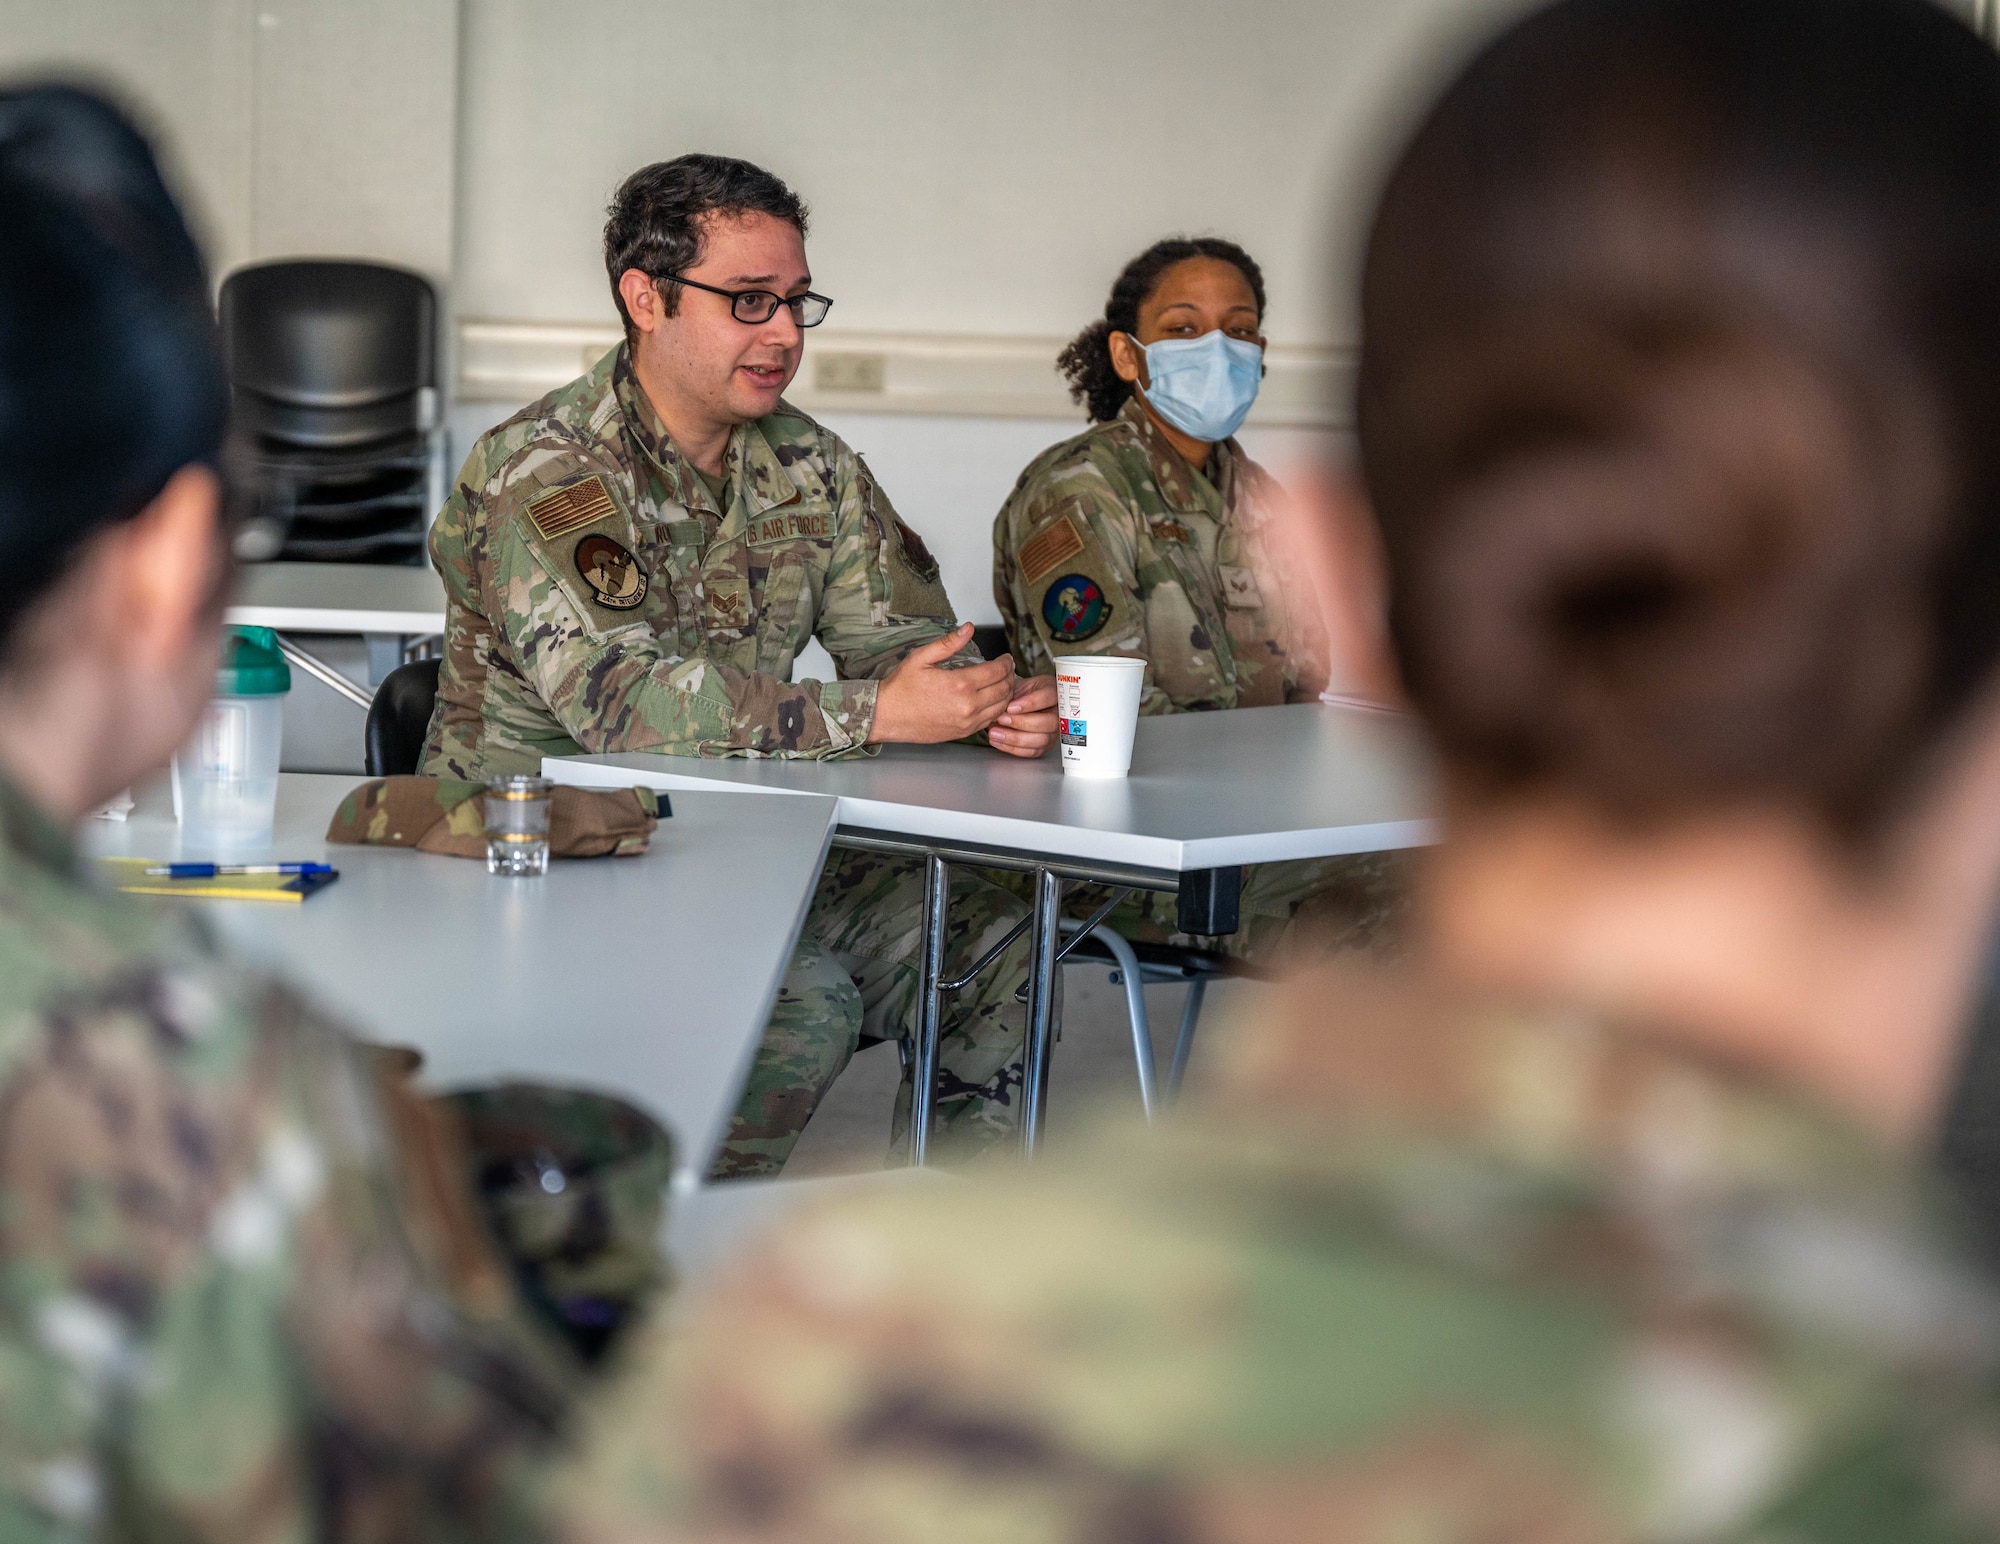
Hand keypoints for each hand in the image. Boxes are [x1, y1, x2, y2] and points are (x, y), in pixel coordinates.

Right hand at [870, 624, 1019, 743]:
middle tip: (1007, 669)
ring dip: (1006, 694)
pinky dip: (996, 709)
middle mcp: (968, 705)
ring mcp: (967, 722)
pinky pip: (989, 720)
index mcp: (960, 684)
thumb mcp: (921, 657)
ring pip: (1001, 707)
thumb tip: (969, 628)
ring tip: (1002, 683)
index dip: (1006, 663)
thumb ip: (949, 643)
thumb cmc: (901, 688)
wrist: (886, 716)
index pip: (997, 672)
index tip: (1006, 658)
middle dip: (1009, 676)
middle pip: (1004, 689)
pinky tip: (991, 700)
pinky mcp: (963, 732)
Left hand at [987, 673, 1058, 757]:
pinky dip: (1012, 748)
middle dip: (1022, 722)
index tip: (1010, 707)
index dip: (1030, 703)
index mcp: (1053, 691)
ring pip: (1041, 739)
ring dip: (1015, 738)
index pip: (1049, 696)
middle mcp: (1059, 713)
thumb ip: (1011, 693)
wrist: (1014, 705)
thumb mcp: (1014, 686)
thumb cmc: (1017, 694)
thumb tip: (1001, 705)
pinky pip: (1032, 751)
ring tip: (995, 732)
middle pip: (1049, 721)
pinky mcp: (1045, 746)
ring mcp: (1054, 732)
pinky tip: (998, 741)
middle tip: (1002, 719)